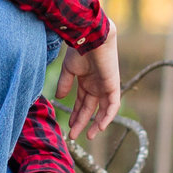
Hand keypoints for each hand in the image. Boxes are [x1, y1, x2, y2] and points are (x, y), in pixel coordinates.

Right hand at [57, 21, 121, 140]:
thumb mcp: (69, 70)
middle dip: (82, 122)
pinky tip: (100, 126)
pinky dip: (108, 116)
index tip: (69, 126)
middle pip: (90, 108)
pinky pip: (113, 105)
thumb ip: (65, 84)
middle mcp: (97, 85)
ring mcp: (106, 86)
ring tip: (89, 136)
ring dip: (96, 123)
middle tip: (74, 135)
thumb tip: (60, 98)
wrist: (91, 37)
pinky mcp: (113, 85)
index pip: (82, 103)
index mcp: (87, 81)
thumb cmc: (80, 49)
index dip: (76, 115)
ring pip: (103, 110)